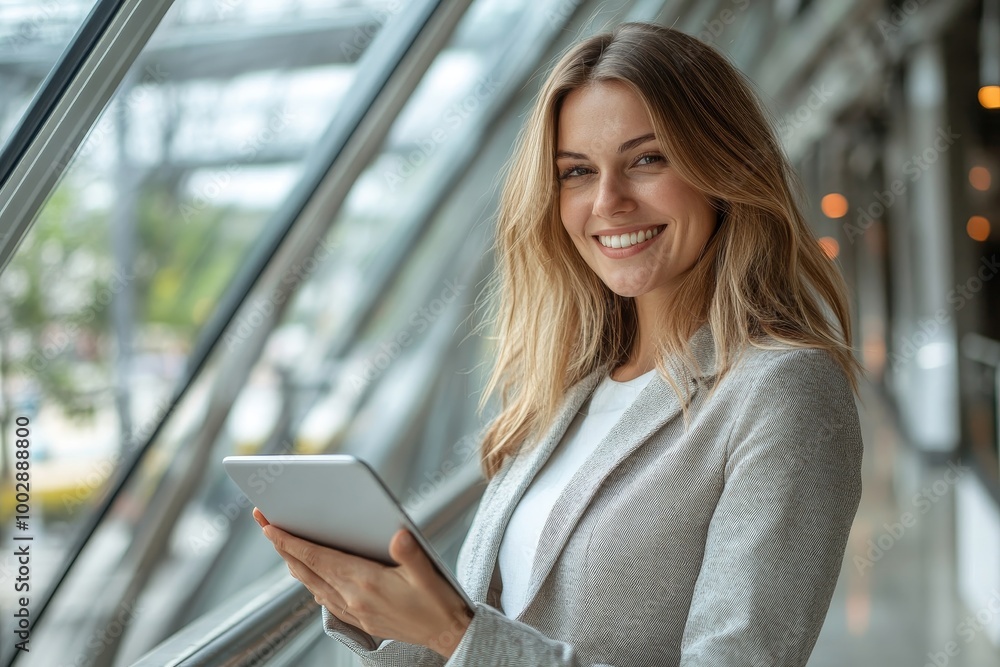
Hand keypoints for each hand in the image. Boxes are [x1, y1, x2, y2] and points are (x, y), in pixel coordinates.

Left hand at [253, 508, 472, 658]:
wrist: (446, 635)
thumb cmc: (438, 603)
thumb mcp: (428, 575)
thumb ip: (411, 554)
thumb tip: (397, 535)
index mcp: (366, 583)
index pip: (318, 558)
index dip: (291, 542)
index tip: (270, 526)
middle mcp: (353, 598)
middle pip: (307, 569)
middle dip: (282, 546)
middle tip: (264, 524)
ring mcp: (353, 610)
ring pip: (312, 583)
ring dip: (293, 563)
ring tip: (281, 544)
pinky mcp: (358, 618)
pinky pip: (323, 596)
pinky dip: (310, 580)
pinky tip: (309, 574)